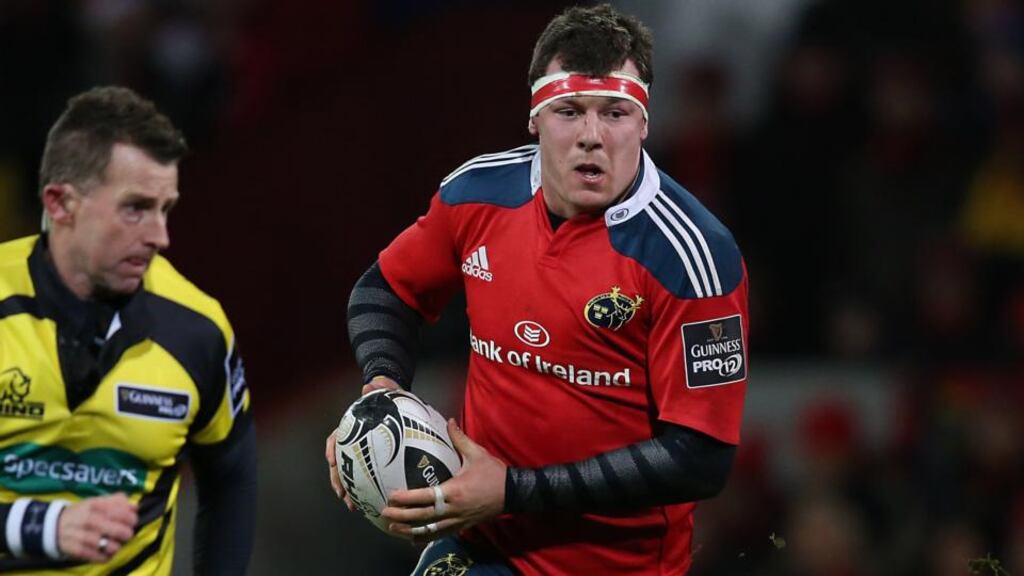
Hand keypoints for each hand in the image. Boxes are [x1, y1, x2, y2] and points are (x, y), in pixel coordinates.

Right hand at [57, 493, 136, 561]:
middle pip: (122, 532)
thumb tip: (135, 507)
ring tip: (113, 543)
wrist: (55, 526)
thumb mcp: (97, 501)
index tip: (131, 521)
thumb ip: (118, 501)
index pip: (124, 514)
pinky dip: (107, 556)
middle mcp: (90, 520)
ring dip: (117, 546)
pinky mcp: (78, 551)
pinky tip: (105, 551)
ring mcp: (84, 537)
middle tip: (124, 534)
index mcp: (96, 506)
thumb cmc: (83, 513)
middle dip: (127, 534)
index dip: (132, 519)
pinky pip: (102, 558)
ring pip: (113, 547)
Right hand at [326, 376, 401, 506]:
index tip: (332, 461)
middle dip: (337, 480)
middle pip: (339, 463)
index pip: (336, 438)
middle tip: (342, 494)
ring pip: (348, 475)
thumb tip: (369, 384)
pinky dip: (367, 491)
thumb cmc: (390, 399)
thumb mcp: (387, 392)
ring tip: (352, 506)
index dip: (331, 449)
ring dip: (348, 491)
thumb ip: (379, 388)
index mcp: (352, 428)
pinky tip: (373, 504)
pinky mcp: (372, 462)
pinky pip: (366, 478)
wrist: (397, 405)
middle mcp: (353, 442)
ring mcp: (361, 453)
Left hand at [382, 419, 506, 542]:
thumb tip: (449, 420)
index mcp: (454, 491)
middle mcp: (453, 509)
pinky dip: (425, 538)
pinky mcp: (462, 526)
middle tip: (384, 513)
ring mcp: (457, 521)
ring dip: (409, 531)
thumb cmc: (493, 473)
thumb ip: (460, 438)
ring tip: (393, 528)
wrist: (513, 493)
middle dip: (402, 516)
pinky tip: (413, 539)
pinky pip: (440, 534)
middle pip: (422, 517)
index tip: (391, 496)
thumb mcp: (477, 453)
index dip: (406, 499)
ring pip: (429, 530)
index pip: (424, 497)